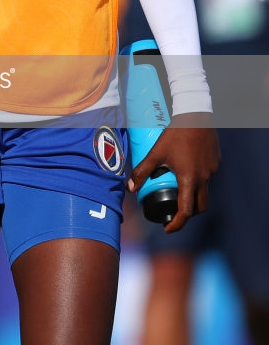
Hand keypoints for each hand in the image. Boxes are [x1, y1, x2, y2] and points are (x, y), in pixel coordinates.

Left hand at [127, 113, 219, 232]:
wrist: (196, 115)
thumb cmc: (175, 134)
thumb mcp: (156, 153)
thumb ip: (142, 170)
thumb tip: (130, 187)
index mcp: (189, 180)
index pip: (186, 211)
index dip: (177, 224)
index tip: (168, 228)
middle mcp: (204, 178)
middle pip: (200, 206)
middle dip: (188, 214)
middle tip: (175, 212)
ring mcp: (212, 170)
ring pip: (205, 191)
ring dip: (194, 195)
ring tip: (179, 189)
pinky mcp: (215, 162)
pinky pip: (208, 176)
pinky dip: (199, 180)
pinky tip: (187, 169)